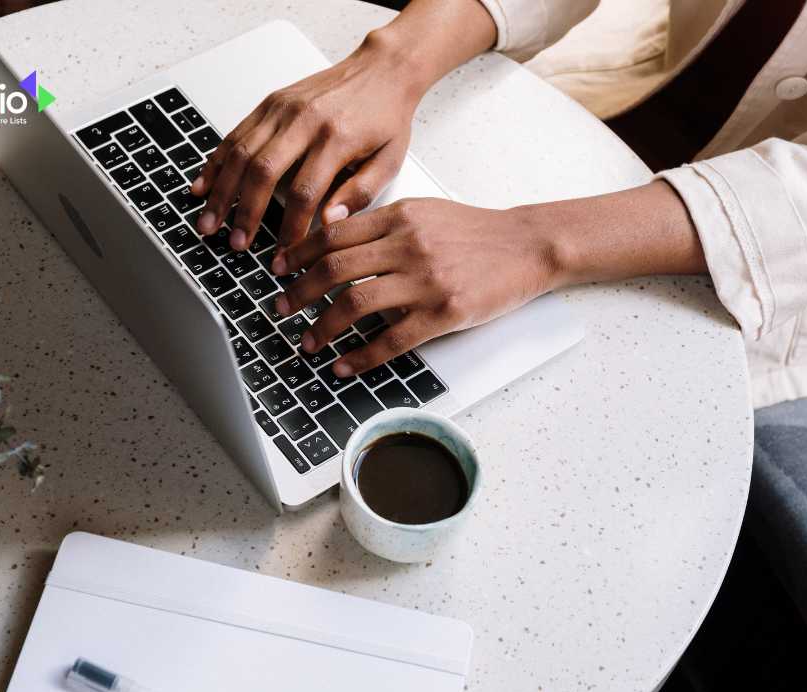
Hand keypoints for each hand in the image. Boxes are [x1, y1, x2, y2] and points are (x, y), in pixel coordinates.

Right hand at [190, 33, 423, 250]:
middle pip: (263, 172)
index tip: (284, 255)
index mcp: (336, 138)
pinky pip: (235, 134)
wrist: (382, 69)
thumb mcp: (389, 160)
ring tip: (209, 223)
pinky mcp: (270, 102)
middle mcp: (305, 120)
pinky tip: (203, 186)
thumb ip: (361, 194)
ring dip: (221, 192)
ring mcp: (283, 109)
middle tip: (236, 244)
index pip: (305, 193)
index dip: (290, 229)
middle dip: (244, 213)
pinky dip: (215, 162)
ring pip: (241, 153)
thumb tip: (329, 224)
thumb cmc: (386, 116)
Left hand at [271, 182, 705, 376]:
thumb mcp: (424, 212)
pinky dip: (361, 356)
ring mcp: (426, 280)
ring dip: (323, 327)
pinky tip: (344, 365)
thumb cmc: (475, 232)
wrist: (528, 245)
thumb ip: (381, 222)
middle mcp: (408, 245)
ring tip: (307, 342)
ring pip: (356, 304)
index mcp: (399, 217)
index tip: (278, 269)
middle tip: (280, 308)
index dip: (298, 253)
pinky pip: (391, 339)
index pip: (333, 234)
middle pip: (334, 269)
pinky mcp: (444, 312)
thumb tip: (332, 232)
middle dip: (298, 292)